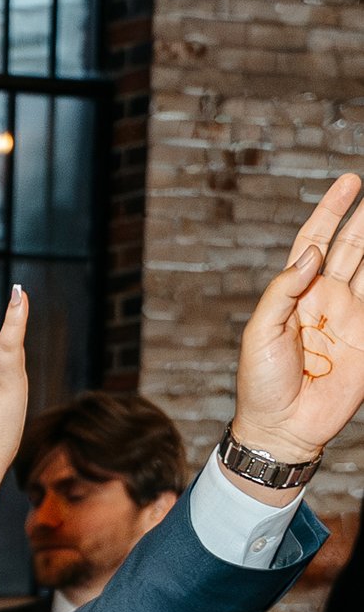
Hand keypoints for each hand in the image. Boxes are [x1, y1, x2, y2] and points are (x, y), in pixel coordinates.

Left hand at [229, 172, 363, 471]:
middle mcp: (326, 298)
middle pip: (352, 246)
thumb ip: (283, 290)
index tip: (350, 182)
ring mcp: (351, 317)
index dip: (332, 210)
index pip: (316, 240)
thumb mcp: (259, 332)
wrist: (281, 428)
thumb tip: (312, 253)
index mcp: (297, 292)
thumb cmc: (260, 383)